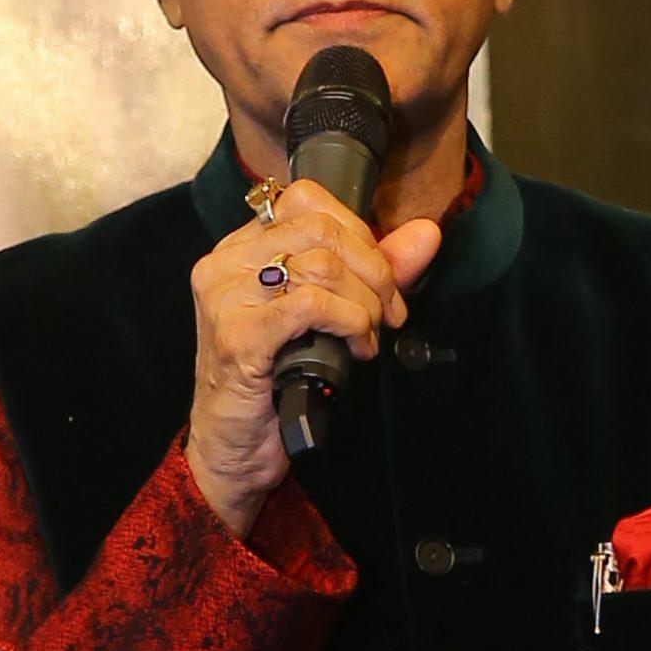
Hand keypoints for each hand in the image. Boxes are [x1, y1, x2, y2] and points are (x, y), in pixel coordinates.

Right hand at [184, 194, 440, 537]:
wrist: (234, 450)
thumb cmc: (276, 383)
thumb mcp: (328, 316)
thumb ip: (374, 270)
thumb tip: (426, 233)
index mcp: (239, 249)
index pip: (307, 200)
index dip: (358, 231)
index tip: (381, 277)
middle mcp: (224, 264)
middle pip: (319, 228)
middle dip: (373, 268)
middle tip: (389, 312)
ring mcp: (226, 298)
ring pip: (320, 264)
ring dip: (365, 302)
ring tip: (369, 335)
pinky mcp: (238, 336)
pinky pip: (312, 304)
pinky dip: (350, 322)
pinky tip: (356, 347)